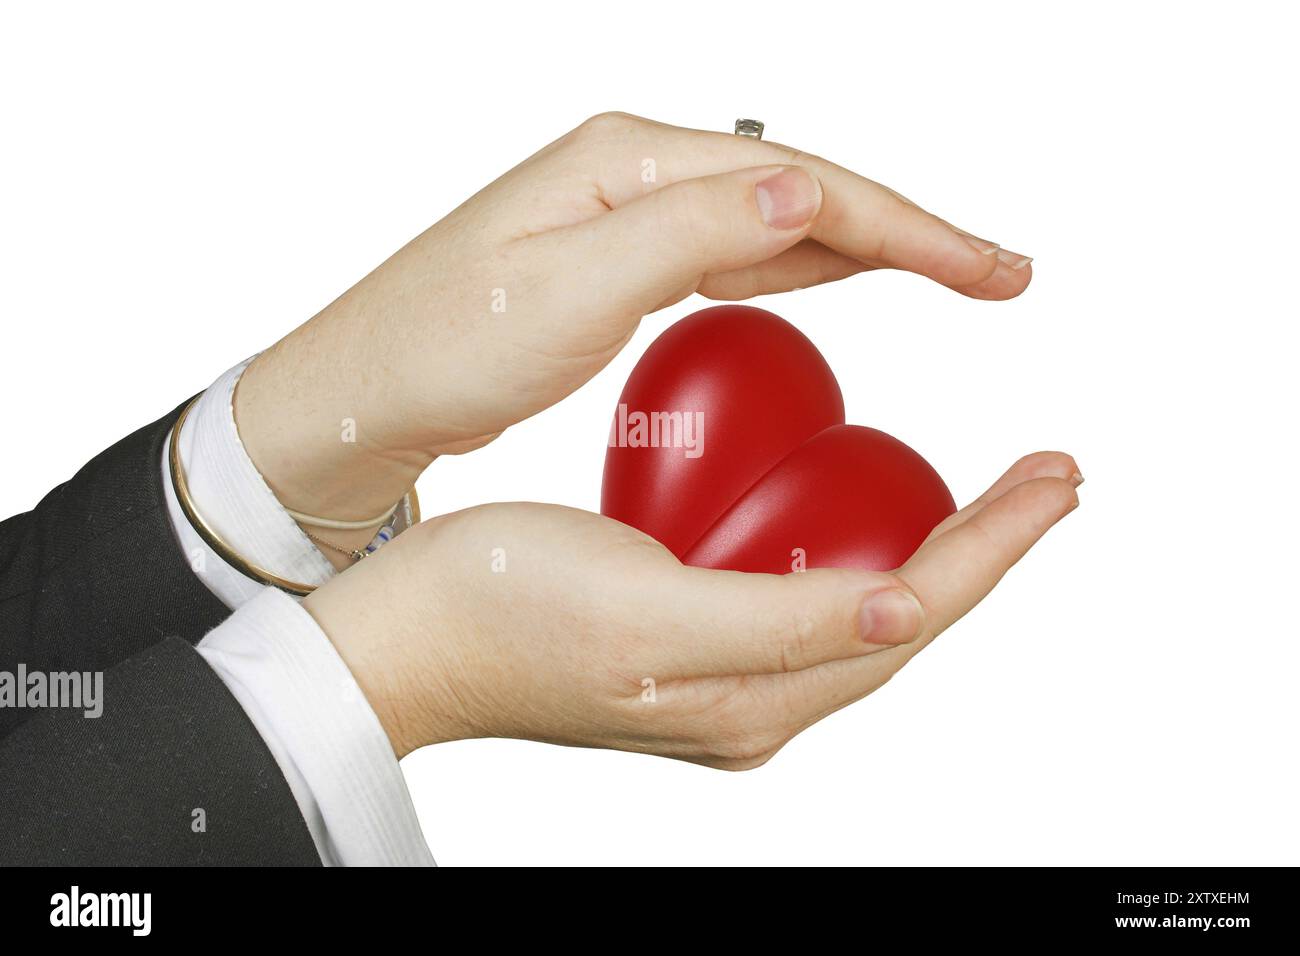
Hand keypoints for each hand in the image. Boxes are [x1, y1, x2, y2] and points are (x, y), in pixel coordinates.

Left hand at [233, 113, 1032, 557]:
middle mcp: (635, 169)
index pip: (800, 179)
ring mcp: (629, 211)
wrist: (362, 394)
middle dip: (909, 229)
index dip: (906, 225)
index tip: (986, 270)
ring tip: (954, 274)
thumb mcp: (565, 295)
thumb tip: (801, 186)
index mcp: (629, 161)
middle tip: (1001, 273)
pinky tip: (840, 279)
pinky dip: (803, 267)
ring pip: (778, 218)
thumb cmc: (439, 346)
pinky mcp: (620, 258)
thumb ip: (686, 235)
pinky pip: (737, 253)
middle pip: (804, 187)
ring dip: (868, 245)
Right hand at [303, 452, 1078, 763]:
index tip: (1052, 478)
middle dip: (986, 549)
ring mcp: (723, 683)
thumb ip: (783, 625)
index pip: (912, 618)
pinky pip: (808, 605)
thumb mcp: (652, 618)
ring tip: (986, 494)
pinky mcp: (691, 651)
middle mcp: (752, 704)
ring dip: (936, 553)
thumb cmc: (502, 618)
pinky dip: (862, 558)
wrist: (406, 637)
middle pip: (906, 621)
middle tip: (1045, 474)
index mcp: (751, 702)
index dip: (993, 547)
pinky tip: (867, 518)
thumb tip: (906, 613)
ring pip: (865, 615)